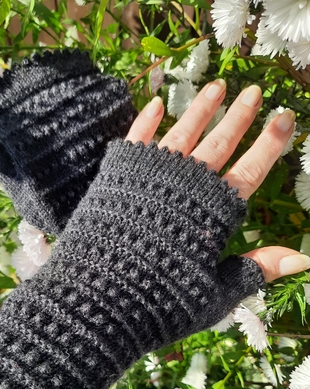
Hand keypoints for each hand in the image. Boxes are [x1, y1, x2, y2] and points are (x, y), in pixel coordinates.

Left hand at [126, 81, 309, 281]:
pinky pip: (136, 139)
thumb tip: (304, 259)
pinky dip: (146, 120)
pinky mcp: (119, 175)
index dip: (270, 143)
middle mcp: (186, 186)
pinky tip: (156, 103)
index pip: (250, 169)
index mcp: (214, 212)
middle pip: (219, 143)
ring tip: (217, 85)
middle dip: (239, 116)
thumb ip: (257, 269)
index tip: (285, 116)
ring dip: (201, 108)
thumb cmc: (162, 301)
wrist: (101, 297)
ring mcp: (151, 177)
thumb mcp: (216, 293)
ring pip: (182, 133)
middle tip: (253, 91)